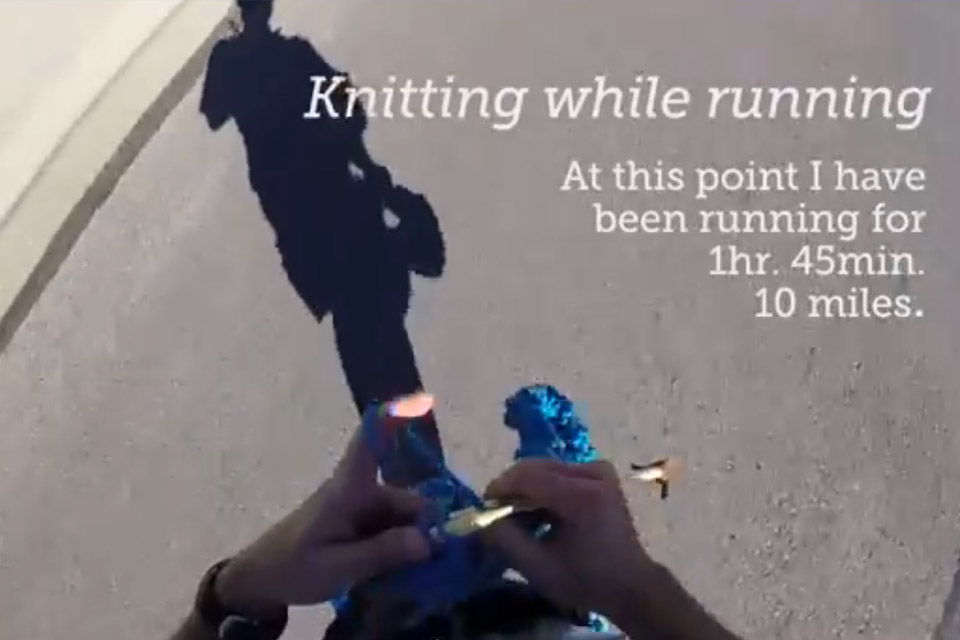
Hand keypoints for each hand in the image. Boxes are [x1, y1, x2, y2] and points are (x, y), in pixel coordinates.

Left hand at [215, 397, 433, 615]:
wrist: (259, 584)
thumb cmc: (293, 567)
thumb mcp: (338, 566)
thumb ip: (382, 552)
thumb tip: (427, 540)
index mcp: (347, 491)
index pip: (368, 446)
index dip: (389, 422)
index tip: (415, 400)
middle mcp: (357, 494)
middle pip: (403, 497)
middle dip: (424, 522)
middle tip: (440, 556)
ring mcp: (358, 511)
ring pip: (400, 517)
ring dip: (413, 539)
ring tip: (426, 570)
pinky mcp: (357, 528)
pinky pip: (390, 530)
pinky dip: (401, 546)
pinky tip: (409, 570)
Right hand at [483, 459, 657, 622]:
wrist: (631, 584)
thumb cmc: (585, 580)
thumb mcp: (539, 568)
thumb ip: (506, 541)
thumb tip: (482, 518)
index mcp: (581, 496)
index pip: (528, 477)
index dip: (500, 488)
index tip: (484, 507)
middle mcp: (593, 473)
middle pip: (536, 467)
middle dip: (512, 488)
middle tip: (499, 514)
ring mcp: (599, 470)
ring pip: (546, 468)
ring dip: (527, 488)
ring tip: (519, 517)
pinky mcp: (601, 473)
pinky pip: (560, 472)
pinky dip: (544, 487)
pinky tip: (541, 512)